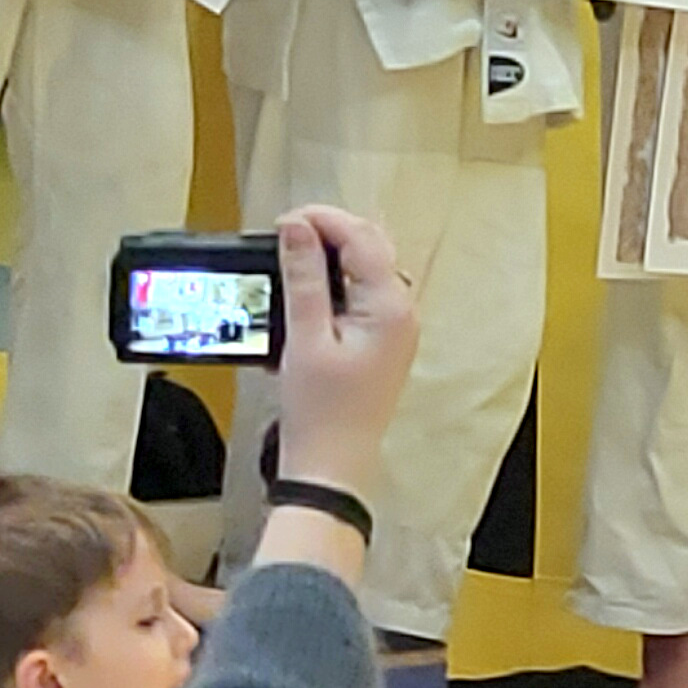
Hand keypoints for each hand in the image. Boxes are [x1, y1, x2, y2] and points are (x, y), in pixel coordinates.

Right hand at [270, 203, 418, 498]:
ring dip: (332, 255)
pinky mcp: (381, 341)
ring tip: (293, 255)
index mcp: (391, 308)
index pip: (362, 239)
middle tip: (287, 233)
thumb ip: (303, 278)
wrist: (331, 466)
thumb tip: (297, 228)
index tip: (286, 221)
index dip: (323, 220)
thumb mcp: (305, 338)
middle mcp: (402, 312)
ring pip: (367, 268)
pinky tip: (307, 288)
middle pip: (371, 247)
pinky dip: (336, 282)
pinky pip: (362, 294)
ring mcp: (395, 327)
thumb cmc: (321, 413)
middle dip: (330, 231)